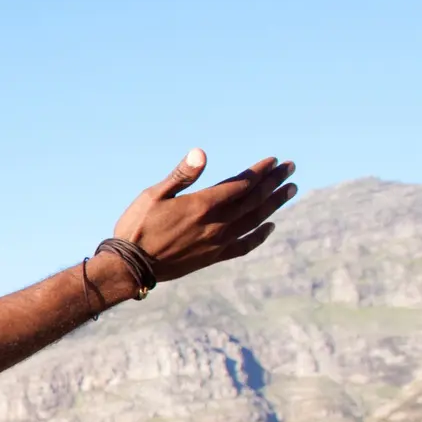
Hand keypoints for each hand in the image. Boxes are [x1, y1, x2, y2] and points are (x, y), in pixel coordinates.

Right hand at [111, 149, 297, 282]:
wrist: (131, 267)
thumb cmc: (137, 227)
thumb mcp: (153, 195)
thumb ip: (181, 175)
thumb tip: (201, 153)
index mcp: (202, 205)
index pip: (242, 184)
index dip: (260, 171)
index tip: (274, 160)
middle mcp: (216, 223)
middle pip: (254, 199)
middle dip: (274, 182)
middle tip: (290, 169)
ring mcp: (218, 241)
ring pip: (255, 219)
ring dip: (274, 204)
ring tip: (289, 190)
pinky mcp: (214, 256)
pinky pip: (245, 245)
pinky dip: (260, 235)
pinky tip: (270, 226)